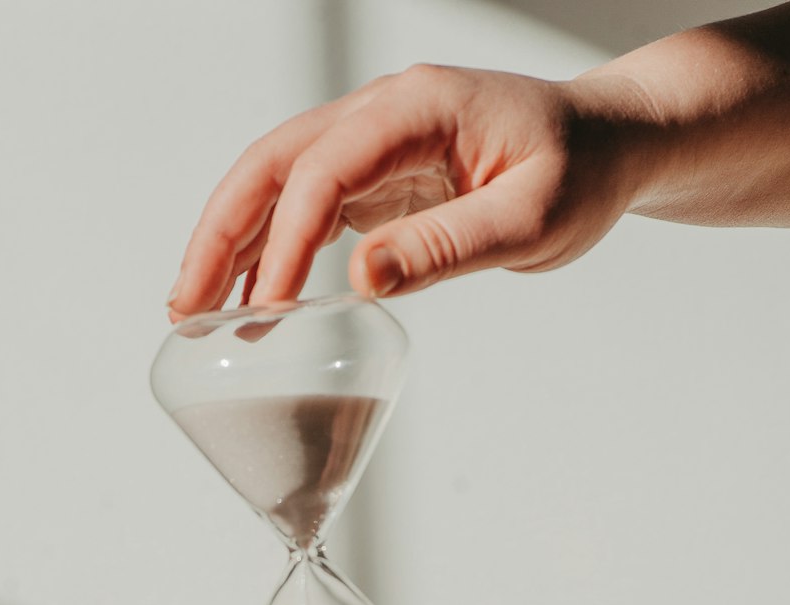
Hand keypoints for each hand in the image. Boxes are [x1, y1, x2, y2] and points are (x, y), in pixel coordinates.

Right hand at [168, 65, 648, 315]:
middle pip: (273, 162)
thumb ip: (447, 248)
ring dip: (233, 243)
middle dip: (221, 234)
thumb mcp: (531, 221)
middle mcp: (383, 113)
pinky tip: (253, 297)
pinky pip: (306, 204)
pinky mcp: (376, 173)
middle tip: (184, 306)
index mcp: (419, 108)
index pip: (326, 171)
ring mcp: (374, 140)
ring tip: (197, 310)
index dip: (287, 242)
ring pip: (278, 181)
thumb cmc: (579, 174)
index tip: (269, 310)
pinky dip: (271, 249)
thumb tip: (364, 281)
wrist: (605, 145)